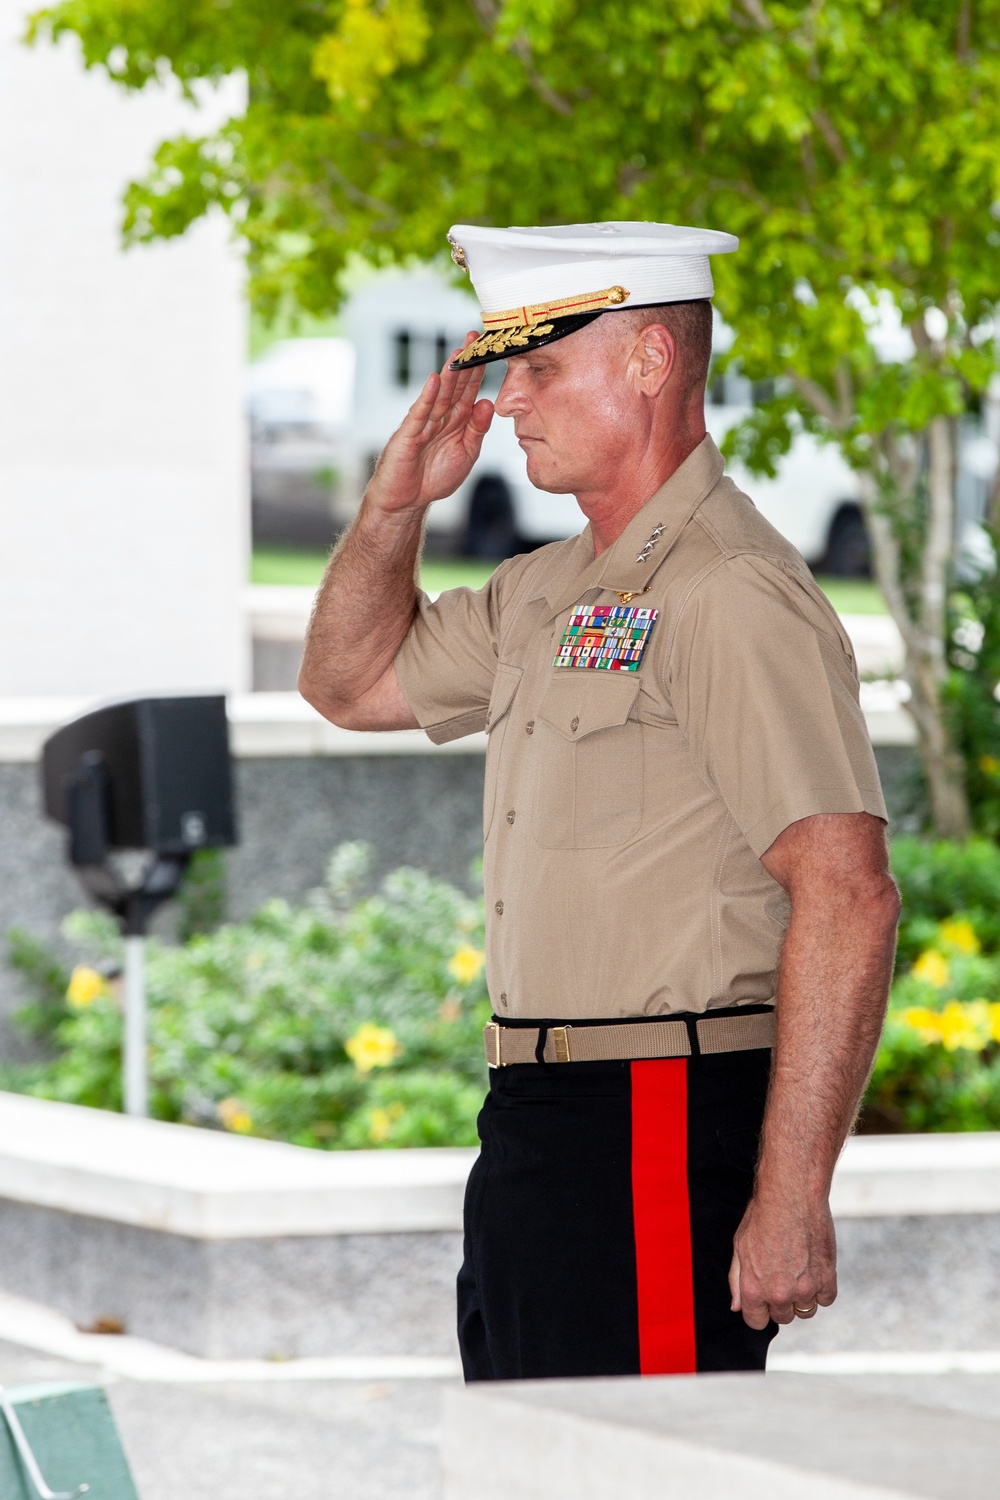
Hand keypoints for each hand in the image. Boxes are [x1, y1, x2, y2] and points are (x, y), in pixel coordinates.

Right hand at [367, 333, 493, 514]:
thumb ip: (477, 429)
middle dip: (465, 362)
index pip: (469, 391)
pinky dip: (427, 397)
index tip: (490, 350)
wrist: (407, 501)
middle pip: (454, 386)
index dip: (479, 372)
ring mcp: (423, 424)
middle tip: (474, 337)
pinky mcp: (408, 435)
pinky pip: (419, 414)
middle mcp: (439, 417)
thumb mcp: (466, 453)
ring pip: (439, 395)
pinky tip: (435, 381)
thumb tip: (487, 402)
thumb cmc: (434, 477)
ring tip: (459, 351)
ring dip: (449, 373)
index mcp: (455, 421)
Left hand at [728, 1190, 837, 1328]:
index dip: (759, 1309)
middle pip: (782, 1317)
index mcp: (753, 1289)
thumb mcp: (739, 1246)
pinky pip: (826, 1299)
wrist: (791, 1195)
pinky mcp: (827, 1279)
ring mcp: (805, 1289)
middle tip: (782, 1274)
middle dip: (780, 1301)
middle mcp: (779, 1295)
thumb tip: (736, 1306)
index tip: (764, 1296)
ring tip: (798, 1268)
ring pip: (805, 1310)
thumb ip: (737, 1280)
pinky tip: (813, 1266)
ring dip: (802, 1296)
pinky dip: (822, 1287)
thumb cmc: (762, 1217)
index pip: (756, 1322)